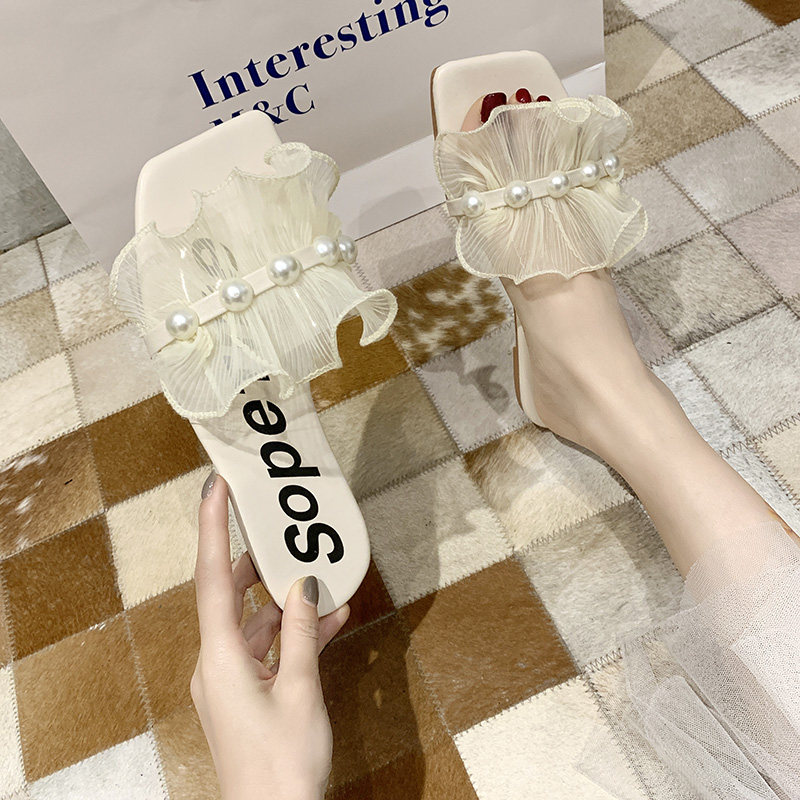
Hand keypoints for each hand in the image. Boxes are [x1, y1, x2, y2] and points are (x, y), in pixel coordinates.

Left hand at [191, 472, 349, 799]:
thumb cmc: (281, 766)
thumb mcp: (300, 689)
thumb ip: (303, 632)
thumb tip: (304, 586)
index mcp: (219, 659)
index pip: (213, 578)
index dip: (214, 528)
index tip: (216, 489)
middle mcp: (215, 664)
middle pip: (231, 596)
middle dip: (257, 563)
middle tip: (278, 529)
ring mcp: (229, 680)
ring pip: (255, 624)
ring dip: (286, 604)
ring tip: (318, 578)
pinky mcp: (245, 694)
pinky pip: (268, 651)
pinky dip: (293, 635)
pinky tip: (327, 622)